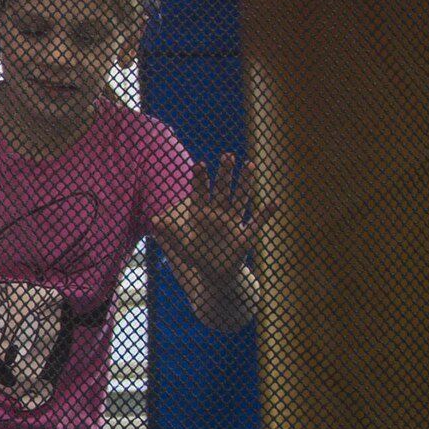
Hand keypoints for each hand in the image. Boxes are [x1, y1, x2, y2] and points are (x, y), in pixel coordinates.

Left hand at [151, 154, 275, 286]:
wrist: (215, 273)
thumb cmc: (197, 256)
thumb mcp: (182, 246)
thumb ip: (170, 232)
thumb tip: (153, 220)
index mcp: (201, 215)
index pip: (200, 193)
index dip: (200, 179)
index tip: (199, 164)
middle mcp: (218, 214)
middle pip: (222, 190)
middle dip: (224, 173)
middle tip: (227, 155)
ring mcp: (233, 223)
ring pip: (240, 199)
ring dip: (246, 182)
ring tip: (250, 164)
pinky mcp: (245, 237)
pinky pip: (257, 223)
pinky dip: (266, 214)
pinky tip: (274, 202)